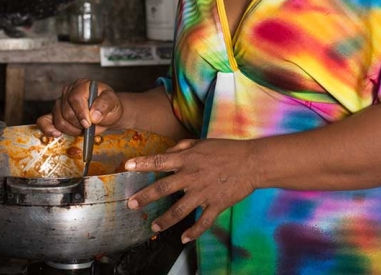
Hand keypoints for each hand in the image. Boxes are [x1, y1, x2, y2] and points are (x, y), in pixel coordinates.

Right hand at [36, 78, 123, 136]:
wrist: (106, 113)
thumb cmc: (109, 106)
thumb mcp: (113, 103)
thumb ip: (104, 106)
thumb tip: (93, 115)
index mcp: (83, 85)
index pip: (76, 98)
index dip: (81, 113)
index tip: (88, 124)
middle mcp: (69, 92)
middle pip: (67, 112)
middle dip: (79, 124)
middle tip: (90, 127)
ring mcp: (60, 102)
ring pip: (59, 120)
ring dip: (72, 129)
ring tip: (83, 129)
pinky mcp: (54, 113)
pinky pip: (44, 121)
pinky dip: (48, 129)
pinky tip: (56, 134)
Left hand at [125, 138, 258, 242]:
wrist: (252, 162)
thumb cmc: (228, 150)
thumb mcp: (204, 142)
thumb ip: (184, 147)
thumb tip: (168, 152)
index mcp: (189, 160)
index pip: (161, 160)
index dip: (143, 163)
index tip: (127, 167)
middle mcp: (193, 176)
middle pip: (164, 187)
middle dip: (146, 196)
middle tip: (132, 204)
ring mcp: (204, 192)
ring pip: (180, 209)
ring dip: (165, 219)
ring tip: (154, 226)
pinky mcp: (216, 204)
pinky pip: (203, 222)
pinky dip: (193, 232)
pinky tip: (184, 238)